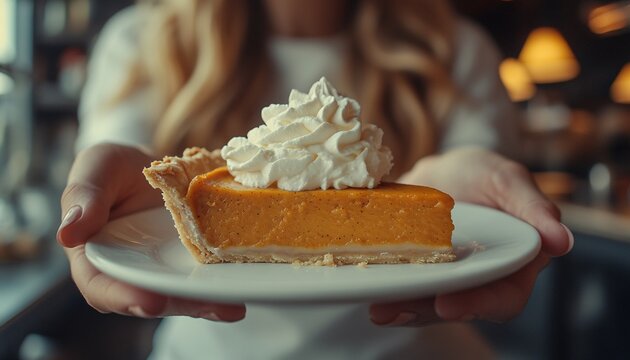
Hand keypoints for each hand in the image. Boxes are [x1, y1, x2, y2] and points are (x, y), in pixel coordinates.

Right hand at [57, 143, 244, 321]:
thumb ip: (83, 195)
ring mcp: (162, 270)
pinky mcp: (189, 264)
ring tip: (233, 306)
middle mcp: (130, 270)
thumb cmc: (115, 167)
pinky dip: (222, 287)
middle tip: (208, 306)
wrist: (154, 165)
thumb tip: (68, 232)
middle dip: (179, 305)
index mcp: (96, 254)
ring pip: (181, 294)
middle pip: (149, 297)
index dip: (123, 298)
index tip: (148, 302)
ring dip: (207, 304)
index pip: (101, 286)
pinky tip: (243, 292)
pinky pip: (203, 279)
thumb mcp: (96, 168)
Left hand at [370, 147, 572, 325]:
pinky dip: (389, 292)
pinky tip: (369, 293)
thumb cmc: (482, 174)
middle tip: (394, 310)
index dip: (479, 305)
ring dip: (402, 308)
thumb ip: (533, 207)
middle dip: (425, 311)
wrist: (444, 172)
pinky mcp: (417, 272)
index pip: (503, 296)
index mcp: (511, 263)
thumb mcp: (506, 179)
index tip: (448, 305)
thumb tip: (561, 241)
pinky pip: (406, 287)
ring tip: (378, 308)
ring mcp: (445, 278)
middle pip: (458, 306)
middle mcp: (478, 279)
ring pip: (427, 302)